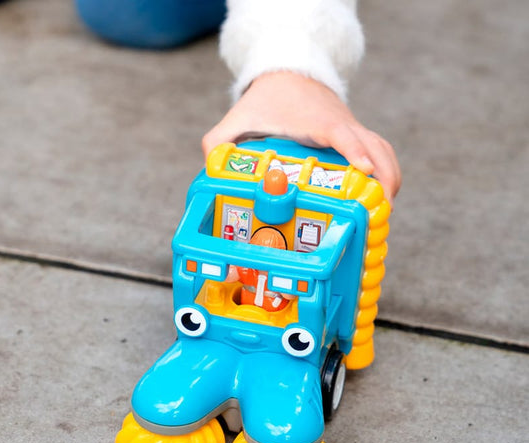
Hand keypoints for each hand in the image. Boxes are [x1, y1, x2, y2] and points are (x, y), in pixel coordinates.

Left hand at [202, 71, 400, 201]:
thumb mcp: (238, 119)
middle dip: (384, 178)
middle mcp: (341, 125)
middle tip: (380, 211)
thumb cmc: (267, 100)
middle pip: (375, 147)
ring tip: (384, 211)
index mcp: (317, 122)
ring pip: (383, 150)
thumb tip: (211, 170)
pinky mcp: (355, 136)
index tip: (364, 172)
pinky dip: (386, 172)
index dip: (356, 152)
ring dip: (389, 178)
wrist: (290, 74)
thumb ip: (219, 142)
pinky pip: (379, 152)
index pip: (343, 135)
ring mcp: (351, 130)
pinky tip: (380, 196)